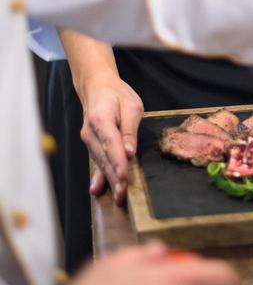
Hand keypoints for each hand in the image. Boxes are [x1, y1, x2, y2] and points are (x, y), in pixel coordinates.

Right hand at [79, 72, 143, 204]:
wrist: (96, 87)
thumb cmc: (117, 94)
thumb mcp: (131, 106)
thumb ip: (130, 129)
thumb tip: (129, 152)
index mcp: (101, 118)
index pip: (111, 144)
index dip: (118, 162)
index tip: (124, 177)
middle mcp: (90, 132)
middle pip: (104, 158)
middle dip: (114, 178)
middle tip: (123, 196)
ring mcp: (88, 139)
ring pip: (100, 162)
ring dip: (110, 180)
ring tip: (119, 197)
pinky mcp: (90, 144)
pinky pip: (96, 161)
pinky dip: (99, 176)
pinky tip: (97, 190)